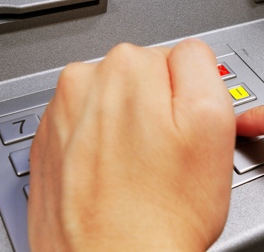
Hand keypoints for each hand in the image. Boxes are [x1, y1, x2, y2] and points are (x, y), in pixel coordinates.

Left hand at [28, 40, 235, 250]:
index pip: (181, 56)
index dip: (195, 95)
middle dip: (161, 105)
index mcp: (130, 67)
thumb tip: (187, 53)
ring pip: (117, 101)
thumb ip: (202, 67)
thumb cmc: (163, 212)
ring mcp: (64, 112)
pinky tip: (116, 174)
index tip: (189, 124)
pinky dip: (105, 143)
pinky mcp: (51, 141)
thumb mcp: (212, 124)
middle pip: (146, 76)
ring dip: (131, 124)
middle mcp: (87, 81)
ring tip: (141, 167)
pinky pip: (92, 127)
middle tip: (168, 151)